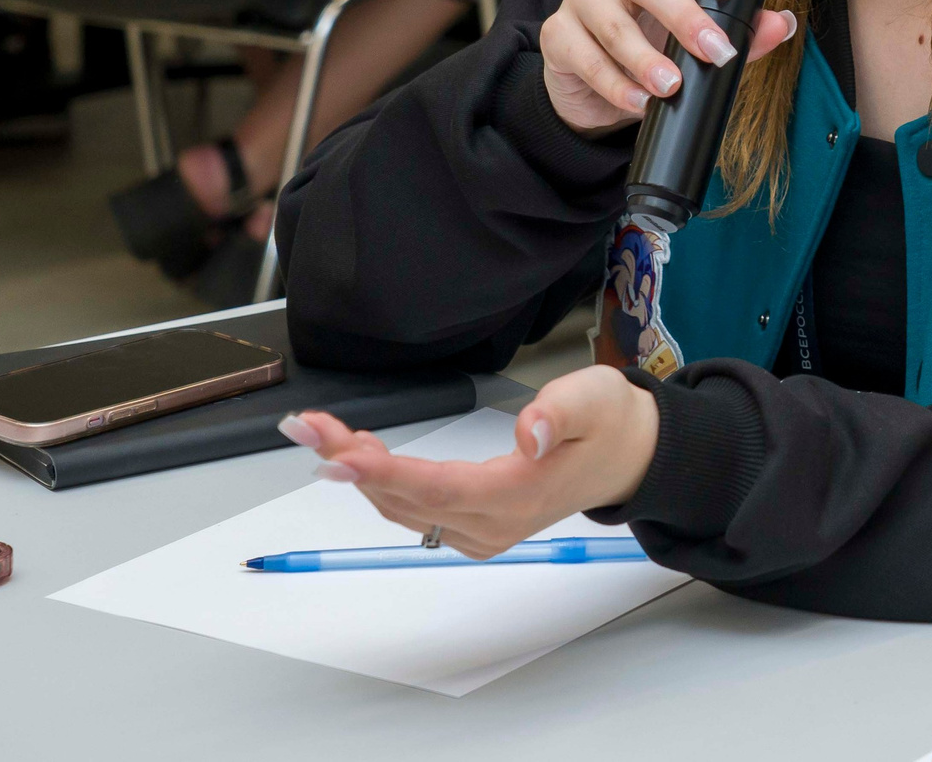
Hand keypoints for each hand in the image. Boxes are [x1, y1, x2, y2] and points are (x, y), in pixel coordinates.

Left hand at [279, 367, 660, 554]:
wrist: (626, 457)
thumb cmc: (608, 424)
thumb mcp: (595, 400)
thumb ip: (560, 413)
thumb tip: (528, 433)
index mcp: (518, 495)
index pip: (436, 488)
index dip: (382, 472)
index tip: (338, 452)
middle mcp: (492, 524)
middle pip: (406, 498)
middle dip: (349, 463)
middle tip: (304, 426)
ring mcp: (480, 531)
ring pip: (403, 507)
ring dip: (356, 473)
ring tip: (317, 432)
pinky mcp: (474, 526)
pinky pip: (414, 510)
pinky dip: (380, 484)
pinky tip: (357, 455)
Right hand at [539, 0, 796, 134]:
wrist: (595, 94)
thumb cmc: (656, 52)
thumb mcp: (700, 45)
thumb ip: (743, 35)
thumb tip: (781, 24)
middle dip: (686, 18)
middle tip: (716, 53)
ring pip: (614, 23)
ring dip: (646, 59)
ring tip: (672, 88)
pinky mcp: (557, 34)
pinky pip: (586, 57)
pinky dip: (615, 86)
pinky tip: (638, 104)